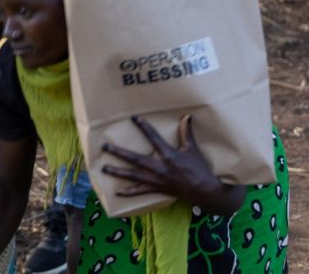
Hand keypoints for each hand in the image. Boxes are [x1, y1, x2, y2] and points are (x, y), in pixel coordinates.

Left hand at [102, 115, 242, 214]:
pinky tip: (117, 192)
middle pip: (135, 159)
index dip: (144, 127)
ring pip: (133, 175)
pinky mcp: (157, 189)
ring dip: (118, 171)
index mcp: (169, 155)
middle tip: (104, 146)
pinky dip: (129, 192)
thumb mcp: (193, 149)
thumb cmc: (199, 168)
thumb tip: (187, 116)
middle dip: (119, 152)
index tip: (134, 118)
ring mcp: (157, 180)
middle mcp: (160, 168)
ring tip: (104, 168)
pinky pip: (140, 192)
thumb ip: (187, 133)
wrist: (204, 191)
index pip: (153, 138)